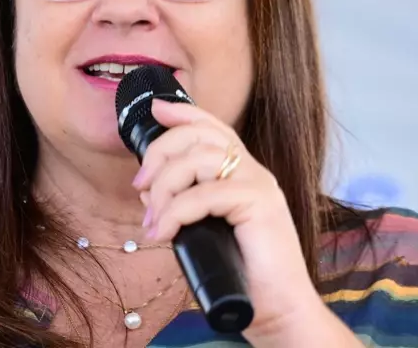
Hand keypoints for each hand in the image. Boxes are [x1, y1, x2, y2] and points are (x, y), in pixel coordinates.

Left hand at [132, 99, 323, 340]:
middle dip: (161, 152)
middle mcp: (254, 172)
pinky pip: (204, 195)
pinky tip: (165, 233)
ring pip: (200, 159)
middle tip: (140, 185)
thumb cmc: (243, 275)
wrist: (277, 308)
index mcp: (244, 174)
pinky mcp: (259, 203)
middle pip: (202, 135)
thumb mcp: (207, 232)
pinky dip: (176, 212)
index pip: (215, 129)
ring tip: (153, 220)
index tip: (157, 109)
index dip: (186, 113)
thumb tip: (151, 195)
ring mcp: (259, 184)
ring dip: (165, 186)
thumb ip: (185, 208)